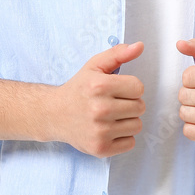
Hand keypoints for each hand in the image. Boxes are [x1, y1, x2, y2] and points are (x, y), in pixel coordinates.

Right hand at [51, 42, 145, 157]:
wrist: (55, 114)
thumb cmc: (79, 88)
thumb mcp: (95, 66)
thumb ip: (118, 54)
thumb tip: (140, 46)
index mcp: (99, 86)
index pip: (139, 88)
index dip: (130, 87)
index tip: (117, 89)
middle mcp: (100, 109)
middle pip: (140, 107)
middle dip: (130, 104)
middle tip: (113, 103)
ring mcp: (100, 131)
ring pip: (137, 125)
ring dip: (127, 120)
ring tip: (111, 116)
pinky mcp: (100, 148)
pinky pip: (130, 143)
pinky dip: (123, 137)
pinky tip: (109, 129)